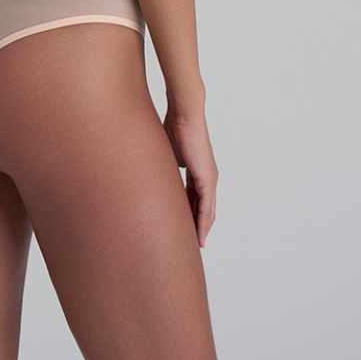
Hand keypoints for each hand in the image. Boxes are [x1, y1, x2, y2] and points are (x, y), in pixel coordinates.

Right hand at [163, 110, 217, 246]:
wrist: (184, 115)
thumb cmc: (173, 127)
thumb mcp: (167, 154)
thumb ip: (164, 167)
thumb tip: (151, 174)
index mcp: (197, 171)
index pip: (195, 199)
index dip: (190, 214)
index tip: (181, 228)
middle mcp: (207, 177)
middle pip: (203, 209)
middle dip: (197, 226)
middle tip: (190, 243)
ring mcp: (209, 178)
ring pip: (207, 211)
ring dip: (201, 229)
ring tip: (195, 245)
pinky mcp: (207, 178)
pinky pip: (206, 206)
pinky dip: (203, 222)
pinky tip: (200, 235)